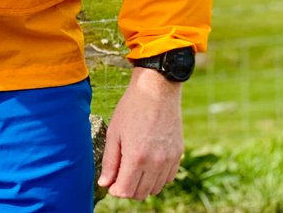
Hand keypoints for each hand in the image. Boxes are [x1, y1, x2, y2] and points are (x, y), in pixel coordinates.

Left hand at [97, 67, 183, 199]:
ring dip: (142, 184)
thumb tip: (105, 183)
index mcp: (136, 158)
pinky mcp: (178, 154)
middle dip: (128, 188)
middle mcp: (155, 163)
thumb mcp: (114, 133)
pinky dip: (157, 177)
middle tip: (121, 174)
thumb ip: (110, 161)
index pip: (125, 191)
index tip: (111, 181)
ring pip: (155, 188)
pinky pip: (168, 178)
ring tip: (134, 167)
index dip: (115, 190)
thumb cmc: (131, 108)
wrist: (157, 90)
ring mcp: (169, 159)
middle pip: (140, 193)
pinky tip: (148, 163)